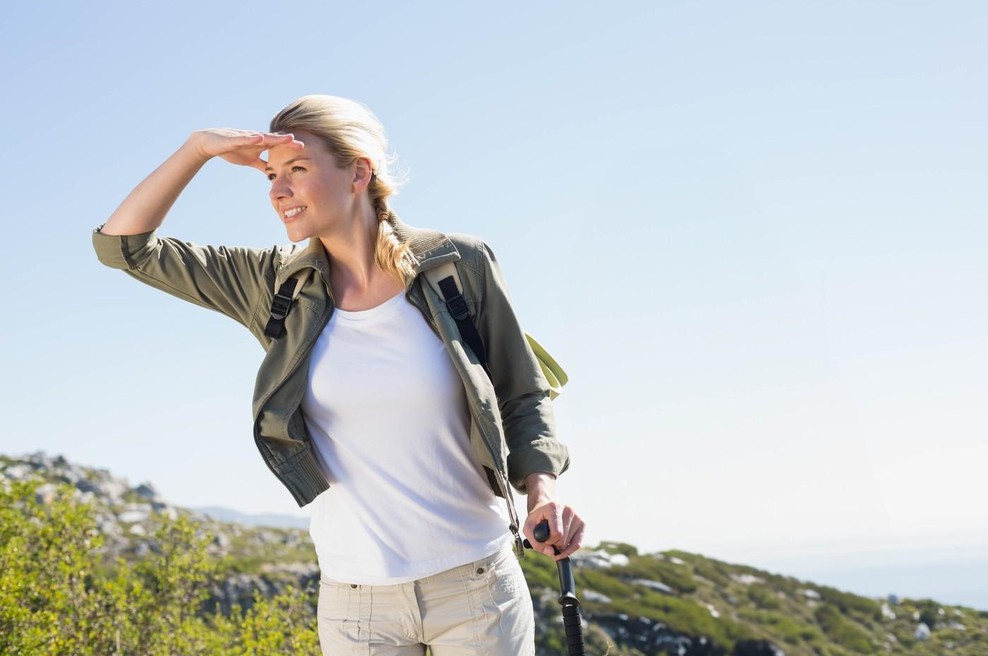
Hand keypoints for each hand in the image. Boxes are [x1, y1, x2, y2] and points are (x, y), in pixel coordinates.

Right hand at [187, 129, 303, 171]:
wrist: (209, 144)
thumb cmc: (231, 150)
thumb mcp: (250, 160)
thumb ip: (262, 166)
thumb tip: (273, 175)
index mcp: (259, 144)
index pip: (278, 145)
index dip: (290, 147)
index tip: (305, 149)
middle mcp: (254, 139)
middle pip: (274, 140)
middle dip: (287, 141)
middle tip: (301, 143)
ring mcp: (244, 138)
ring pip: (261, 137)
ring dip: (274, 138)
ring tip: (286, 138)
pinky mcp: (233, 139)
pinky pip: (244, 139)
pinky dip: (252, 139)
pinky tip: (260, 139)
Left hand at [523, 473, 585, 559]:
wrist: (546, 508)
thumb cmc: (537, 518)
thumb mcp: (528, 528)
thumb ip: (536, 543)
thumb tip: (552, 553)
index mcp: (554, 507)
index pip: (556, 534)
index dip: (548, 541)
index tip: (544, 538)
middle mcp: (568, 509)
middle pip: (563, 540)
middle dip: (554, 544)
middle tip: (548, 538)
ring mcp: (577, 515)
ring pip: (570, 544)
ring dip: (560, 547)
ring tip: (554, 538)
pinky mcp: (583, 522)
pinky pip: (578, 544)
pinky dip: (569, 550)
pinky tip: (562, 548)